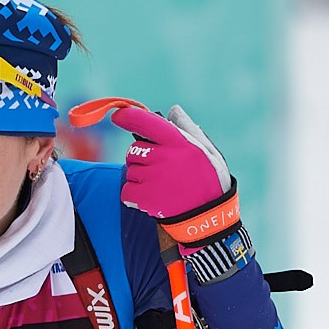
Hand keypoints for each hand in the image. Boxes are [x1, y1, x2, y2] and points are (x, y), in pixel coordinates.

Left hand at [71, 99, 239, 244]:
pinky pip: (127, 191)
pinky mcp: (146, 198)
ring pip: (131, 171)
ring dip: (140, 177)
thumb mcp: (207, 151)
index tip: (118, 116)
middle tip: (158, 168)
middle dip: (141, 157)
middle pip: (134, 150)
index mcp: (179, 143)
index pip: (147, 122)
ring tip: (161, 186)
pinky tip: (151, 197)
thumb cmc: (209, 181)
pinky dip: (134, 195)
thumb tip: (172, 110)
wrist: (209, 218)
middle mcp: (164, 158)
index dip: (129, 117)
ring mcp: (154, 178)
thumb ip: (187, 129)